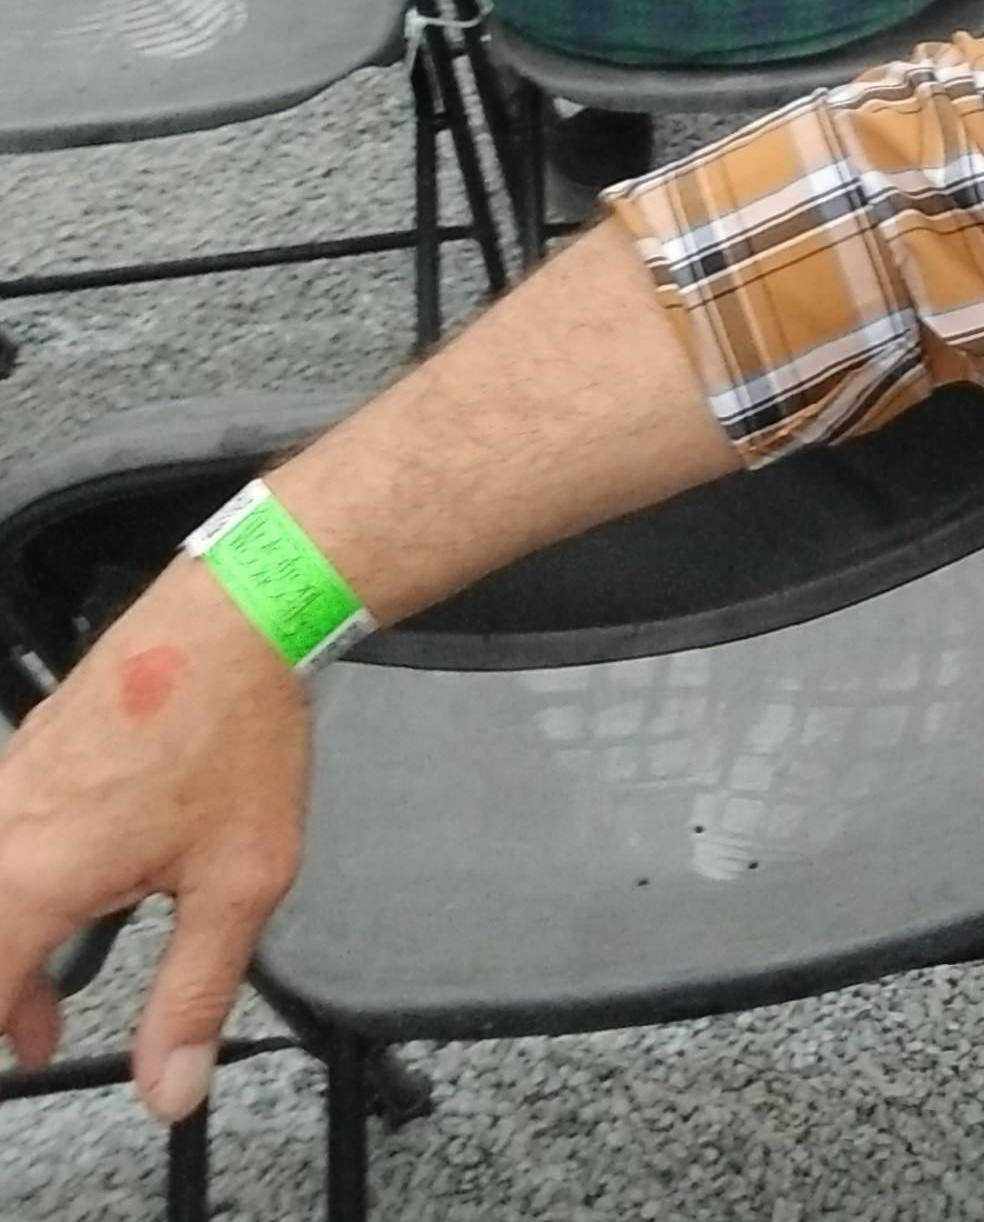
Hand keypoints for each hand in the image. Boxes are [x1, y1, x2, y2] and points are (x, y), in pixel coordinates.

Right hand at [0, 557, 310, 1121]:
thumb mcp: (236, 886)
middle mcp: (6, 826)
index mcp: (36, 876)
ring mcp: (14, 777)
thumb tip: (168, 1089)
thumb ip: (192, 997)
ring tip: (51, 980)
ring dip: (9, 939)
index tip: (32, 1049)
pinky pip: (3, 833)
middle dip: (3, 992)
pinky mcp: (33, 744)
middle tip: (38, 1030)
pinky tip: (70, 887)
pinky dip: (18, 881)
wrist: (242, 612)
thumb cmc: (239, 736)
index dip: (5, 1027)